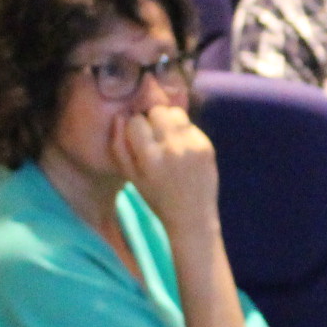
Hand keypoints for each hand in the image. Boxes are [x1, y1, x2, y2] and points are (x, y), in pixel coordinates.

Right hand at [110, 99, 220, 243]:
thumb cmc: (156, 197)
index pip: (135, 121)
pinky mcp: (207, 145)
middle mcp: (172, 148)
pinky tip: (183, 150)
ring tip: (168, 141)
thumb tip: (118, 117)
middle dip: (151, 120)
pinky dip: (184, 132)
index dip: (134, 128)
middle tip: (153, 138)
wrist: (192, 215)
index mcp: (149, 157)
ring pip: (175, 112)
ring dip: (168, 121)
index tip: (138, 140)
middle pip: (156, 110)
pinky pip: (190, 125)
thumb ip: (119, 146)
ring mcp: (192, 145)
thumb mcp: (131, 176)